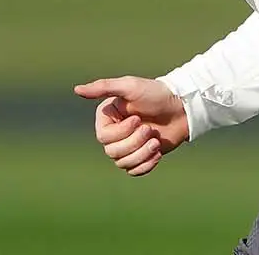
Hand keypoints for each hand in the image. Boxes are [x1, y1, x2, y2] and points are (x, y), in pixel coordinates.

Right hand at [73, 76, 188, 176]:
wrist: (182, 107)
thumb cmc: (156, 94)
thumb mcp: (130, 87)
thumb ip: (104, 87)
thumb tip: (76, 90)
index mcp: (108, 119)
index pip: (103, 137)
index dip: (122, 132)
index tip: (138, 118)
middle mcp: (114, 134)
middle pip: (112, 152)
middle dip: (134, 142)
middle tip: (150, 129)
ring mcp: (128, 146)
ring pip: (122, 163)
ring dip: (142, 153)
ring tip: (156, 141)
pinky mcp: (141, 156)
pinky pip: (134, 171)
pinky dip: (146, 165)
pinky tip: (158, 153)